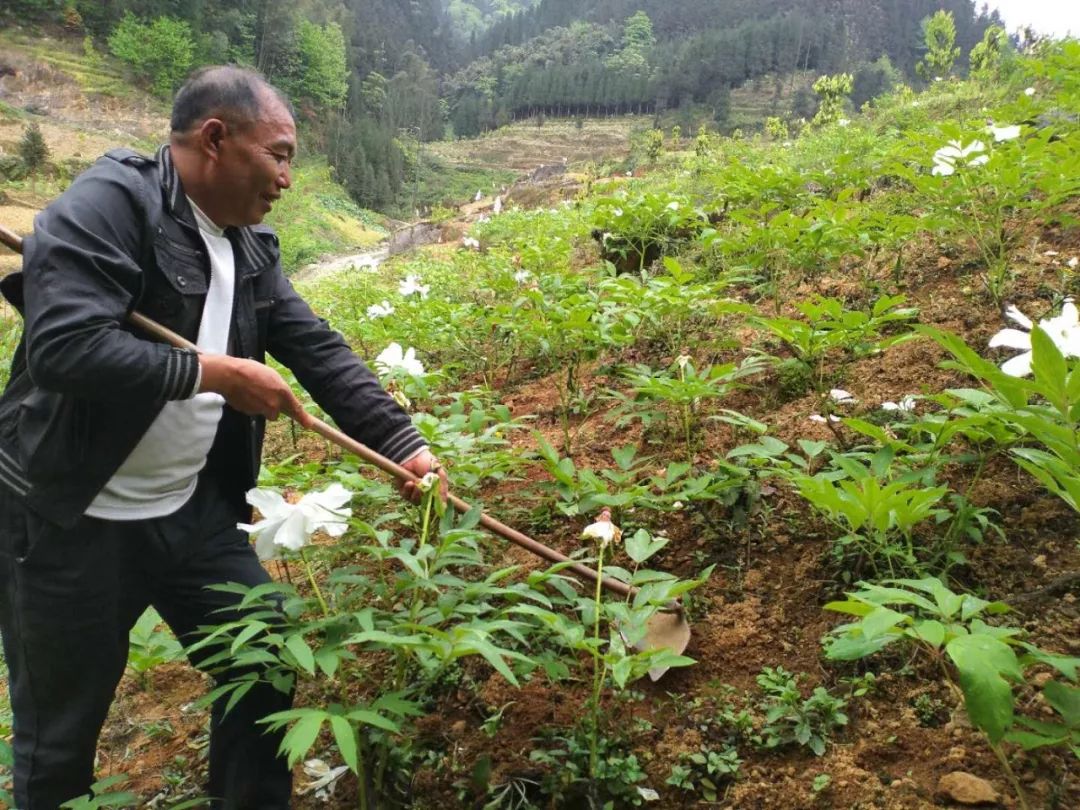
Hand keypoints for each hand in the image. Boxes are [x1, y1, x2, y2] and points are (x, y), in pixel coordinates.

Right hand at [198, 354, 313, 426]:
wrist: (229, 375)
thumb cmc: (250, 370)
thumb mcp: (271, 375)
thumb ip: (280, 389)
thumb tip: (282, 397)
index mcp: (282, 392)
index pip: (296, 408)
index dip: (303, 418)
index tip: (309, 425)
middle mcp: (274, 404)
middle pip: (276, 413)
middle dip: (271, 407)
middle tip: (263, 393)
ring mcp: (261, 410)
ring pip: (264, 412)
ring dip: (260, 405)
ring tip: (251, 390)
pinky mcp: (249, 413)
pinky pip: (253, 411)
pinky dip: (250, 404)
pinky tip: (244, 393)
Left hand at [398, 449, 448, 503]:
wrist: (412, 455)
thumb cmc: (428, 462)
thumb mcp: (439, 474)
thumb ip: (442, 488)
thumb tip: (444, 505)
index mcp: (434, 490)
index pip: (437, 502)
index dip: (437, 505)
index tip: (436, 504)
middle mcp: (425, 493)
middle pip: (427, 503)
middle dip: (425, 496)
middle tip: (423, 487)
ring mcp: (414, 493)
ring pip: (416, 501)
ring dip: (416, 493)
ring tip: (415, 482)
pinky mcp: (404, 491)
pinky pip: (406, 496)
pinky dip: (408, 490)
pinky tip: (409, 483)